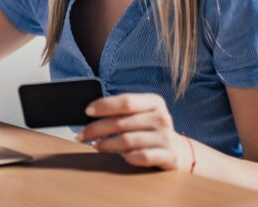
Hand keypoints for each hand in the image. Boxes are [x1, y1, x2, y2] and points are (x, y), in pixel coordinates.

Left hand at [75, 93, 189, 169]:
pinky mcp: (168, 156)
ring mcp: (166, 137)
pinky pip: (141, 157)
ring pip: (128, 141)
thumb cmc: (148, 129)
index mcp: (154, 102)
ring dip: (107, 144)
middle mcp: (162, 117)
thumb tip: (89, 112)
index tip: (87, 111)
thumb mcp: (140, 114)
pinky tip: (120, 157)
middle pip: (122, 123)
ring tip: (96, 145)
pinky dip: (127, 157)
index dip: (104, 105)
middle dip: (96, 129)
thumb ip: (121, 111)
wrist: (176, 150)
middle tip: (81, 135)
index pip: (125, 101)